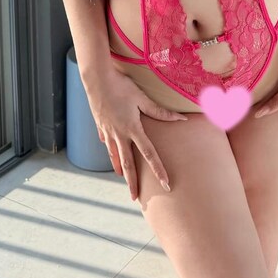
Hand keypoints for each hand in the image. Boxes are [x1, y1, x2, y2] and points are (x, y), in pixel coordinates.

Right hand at [85, 67, 188, 198]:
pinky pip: (106, 141)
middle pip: (128, 163)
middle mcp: (119, 135)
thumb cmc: (121, 86)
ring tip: (122, 178)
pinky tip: (109, 149)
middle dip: (132, 182)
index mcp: (132, 129)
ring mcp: (108, 131)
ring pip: (114, 155)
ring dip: (119, 168)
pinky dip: (109, 148)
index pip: (149, 154)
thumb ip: (160, 111)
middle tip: (135, 198)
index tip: (166, 184)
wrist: (96, 79)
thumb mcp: (142, 98)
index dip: (158, 170)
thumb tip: (181, 118)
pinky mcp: (100, 125)